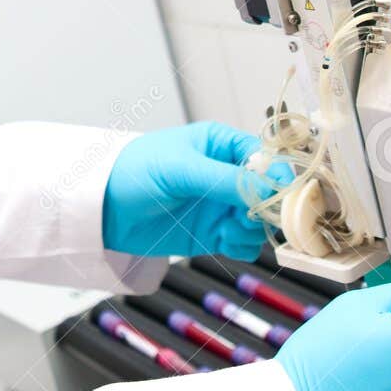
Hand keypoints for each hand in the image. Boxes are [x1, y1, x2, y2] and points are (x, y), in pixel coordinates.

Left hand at [102, 122, 288, 260]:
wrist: (104, 210)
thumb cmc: (136, 173)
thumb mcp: (181, 169)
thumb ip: (225, 180)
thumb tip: (269, 189)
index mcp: (221, 144)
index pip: (265, 157)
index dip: (279, 175)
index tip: (285, 193)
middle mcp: (227, 174)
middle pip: (270, 192)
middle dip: (270, 207)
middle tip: (258, 217)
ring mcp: (222, 205)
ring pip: (260, 220)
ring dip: (254, 228)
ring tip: (232, 230)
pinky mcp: (214, 233)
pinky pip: (245, 242)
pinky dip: (242, 245)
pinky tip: (225, 242)